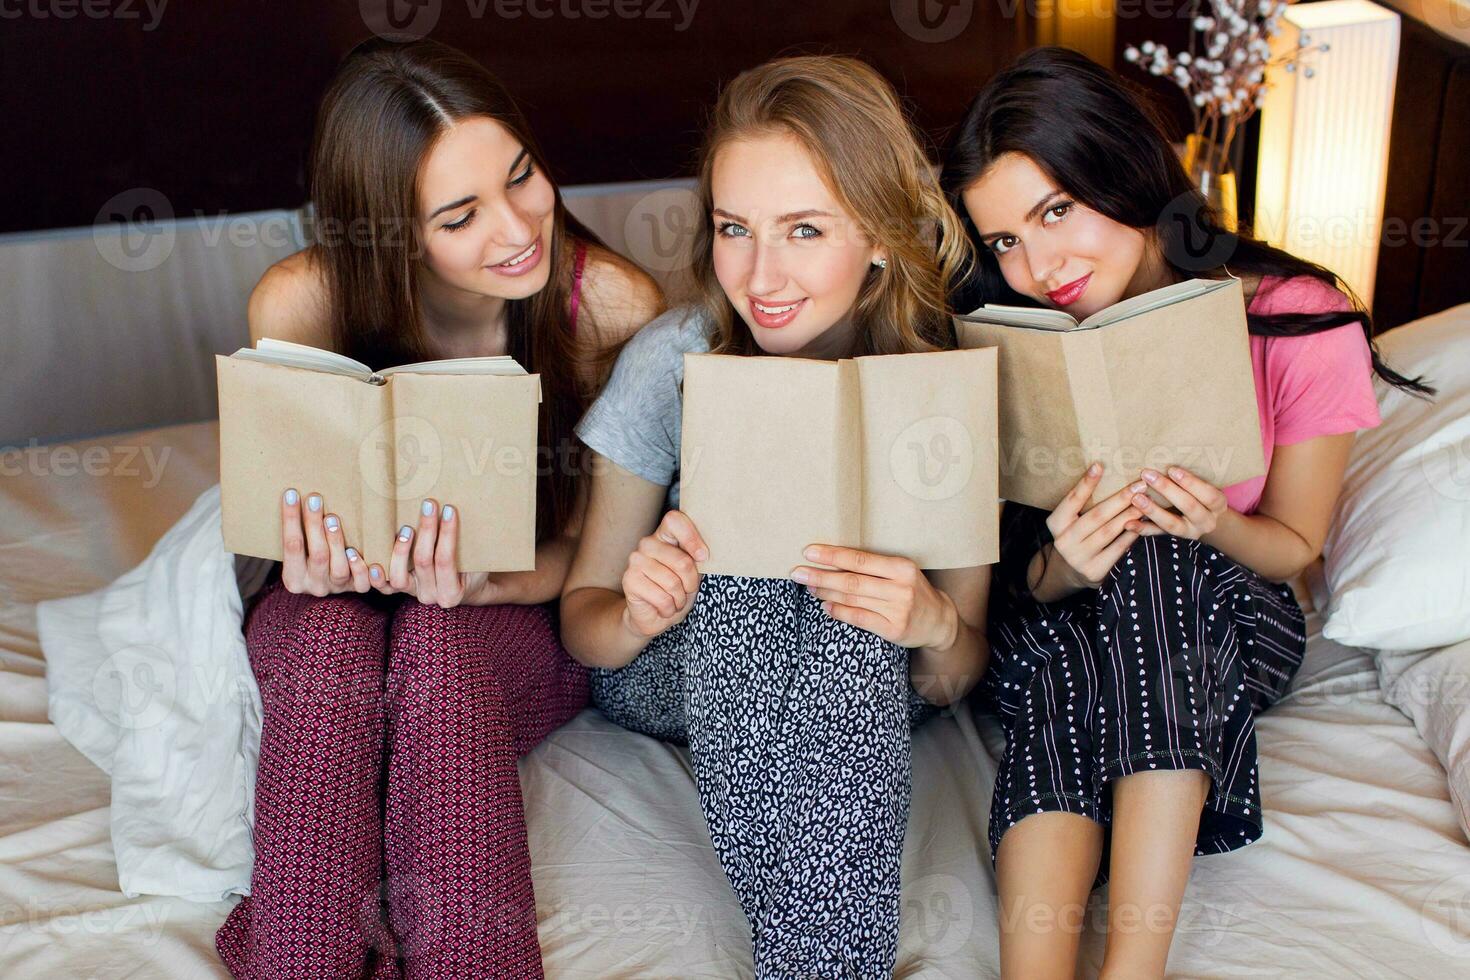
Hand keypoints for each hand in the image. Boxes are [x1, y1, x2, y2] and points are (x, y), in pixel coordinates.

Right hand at [279, 489, 371, 595]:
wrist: (329, 582)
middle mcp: (315, 586)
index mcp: (294, 579)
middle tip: (314, 499)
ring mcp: (337, 588)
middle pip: (317, 555)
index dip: (291, 520)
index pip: (291, 546)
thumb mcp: (299, 551)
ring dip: (336, 541)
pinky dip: (360, 567)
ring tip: (333, 518)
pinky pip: (361, 582)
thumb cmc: (310, 556)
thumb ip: (299, 533)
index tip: (291, 494)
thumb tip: (294, 493)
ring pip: (339, 568)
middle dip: (314, 525)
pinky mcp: (356, 589)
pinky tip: (356, 550)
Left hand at [369, 498, 495, 607]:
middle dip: (427, 530)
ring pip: (399, 576)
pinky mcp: (400, 589)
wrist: (465, 588)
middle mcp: (431, 596)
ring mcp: (413, 594)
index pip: (446, 559)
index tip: (449, 509)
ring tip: (406, 527)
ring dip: (401, 549)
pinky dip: (376, 573)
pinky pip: (383, 585)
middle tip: (429, 505)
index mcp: (452, 593)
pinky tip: (369, 555)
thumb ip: (471, 544)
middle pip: (424, 561)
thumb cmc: (474, 568)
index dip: (447, 533)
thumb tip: (467, 511)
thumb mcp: (480, 559)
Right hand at [620, 510, 707, 638]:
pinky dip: (669, 609)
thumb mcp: (693, 572)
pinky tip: (664, 608)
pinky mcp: (629, 579)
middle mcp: (647, 543)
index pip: (675, 520)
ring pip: (673, 582)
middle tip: (687, 590)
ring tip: (675, 600)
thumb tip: (703, 554)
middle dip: (691, 583)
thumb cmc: (677, 591)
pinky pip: (662, 598)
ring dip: (680, 599)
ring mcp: (636, 560)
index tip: (703, 557)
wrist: (655, 616)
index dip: (692, 538)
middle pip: (682, 561)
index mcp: (664, 535)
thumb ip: (697, 558)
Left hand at [792, 544, 957, 649]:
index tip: (808, 552)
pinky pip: (859, 619)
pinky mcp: (894, 630)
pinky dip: (839, 612)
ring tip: (809, 587)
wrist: (938, 621)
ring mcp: (898, 610)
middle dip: (820, 576)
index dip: (832, 556)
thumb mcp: (900, 572)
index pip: (859, 559)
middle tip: (797, 572)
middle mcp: (901, 588)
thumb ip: (873, 566)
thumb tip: (832, 560)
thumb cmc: (912, 590)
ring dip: (825, 593)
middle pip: (851, 580)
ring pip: (852, 599)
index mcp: (901, 567)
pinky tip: (825, 607)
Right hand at [1043, 462, 1146, 590]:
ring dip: (1130, 514)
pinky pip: (1118, 549)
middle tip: (1139, 485)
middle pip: (1096, 515)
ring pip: (1109, 531)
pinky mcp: (1094, 571)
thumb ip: (1083, 504)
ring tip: (1147, 501)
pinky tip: (1144, 523)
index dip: (1085, 483)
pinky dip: (1132, 534)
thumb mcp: (1072, 520)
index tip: (1099, 465)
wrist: (1073, 571)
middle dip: (1120, 498)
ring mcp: (1079, 558)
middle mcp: (1064, 541)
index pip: (1072, 500)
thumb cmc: (1078, 535)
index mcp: (1056, 524)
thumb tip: (1104, 472)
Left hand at [1124, 466, 1227, 539]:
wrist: (1203, 519)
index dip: (1191, 483)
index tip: (1171, 469)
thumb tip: (1167, 451)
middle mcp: (1207, 521)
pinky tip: (1129, 523)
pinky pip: (1157, 535)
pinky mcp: (1174, 538)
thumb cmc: (1200, 492)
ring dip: (1153, 511)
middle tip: (1147, 475)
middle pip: (1189, 507)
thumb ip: (1190, 475)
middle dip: (1167, 490)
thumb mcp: (1204, 484)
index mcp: (1217, 505)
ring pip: (1172, 525)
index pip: (1209, 495)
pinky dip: (1142, 529)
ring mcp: (1190, 532)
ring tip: (1136, 498)